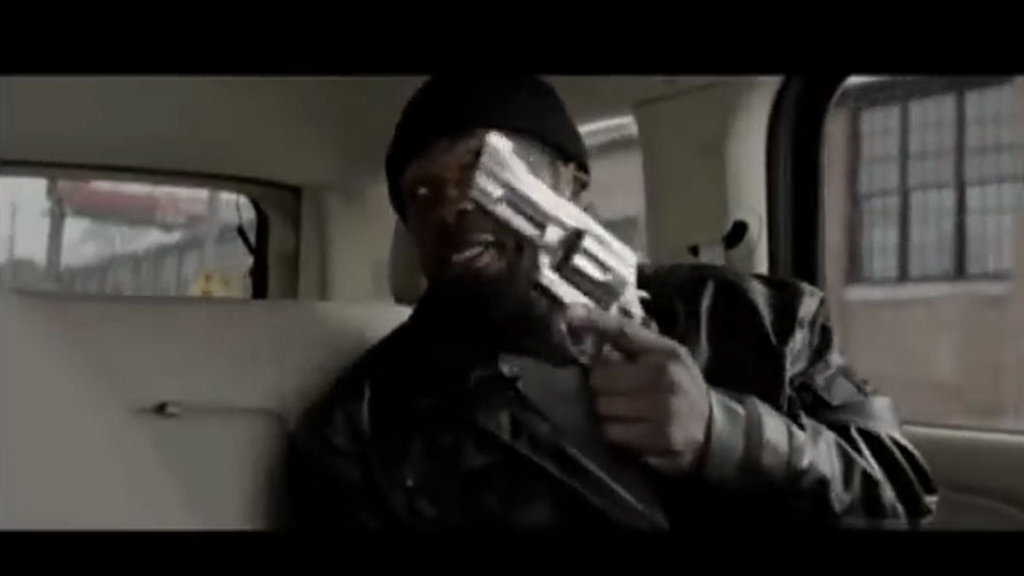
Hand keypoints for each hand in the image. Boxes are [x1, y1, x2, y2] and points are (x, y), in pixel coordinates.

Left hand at [565, 305, 711, 475]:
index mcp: (665, 352)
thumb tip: (577, 318)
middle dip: (598, 386)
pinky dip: (612, 432)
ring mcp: (662, 409)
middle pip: (600, 378)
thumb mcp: (663, 356)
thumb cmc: (679, 386)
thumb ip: (626, 340)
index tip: (568, 314)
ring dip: (603, 411)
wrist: (714, 429)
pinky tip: (625, 429)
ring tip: (618, 411)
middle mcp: (664, 377)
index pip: (623, 330)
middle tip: (610, 391)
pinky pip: (612, 433)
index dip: (594, 321)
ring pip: (602, 407)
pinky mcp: (659, 437)